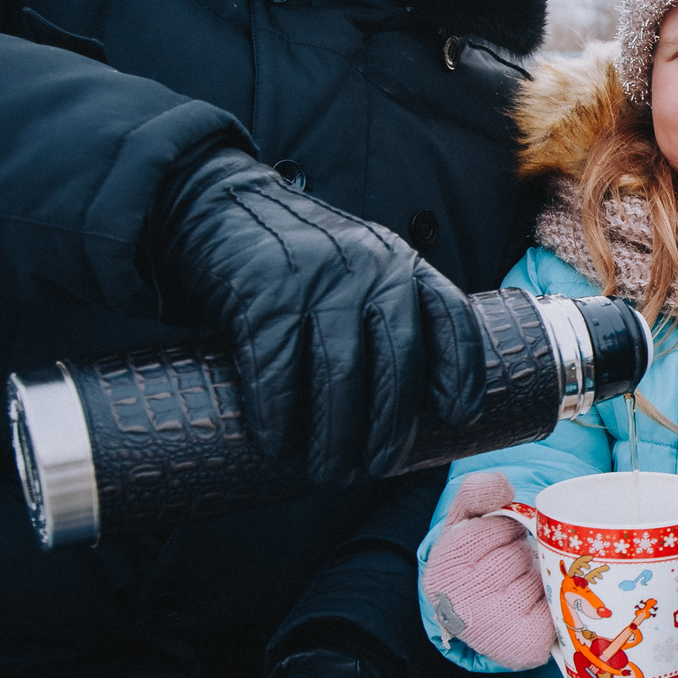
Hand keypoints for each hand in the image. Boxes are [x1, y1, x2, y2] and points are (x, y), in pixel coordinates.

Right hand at [150, 148, 475, 487]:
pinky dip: (279, 418)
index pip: (450, 320)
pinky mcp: (261, 295)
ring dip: (335, 436)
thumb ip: (387, 314)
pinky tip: (278, 445)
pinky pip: (278, 371)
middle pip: (396, 364)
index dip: (461, 373)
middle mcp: (369, 268)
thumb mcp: (358, 269)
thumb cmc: (296, 259)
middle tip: (376, 468)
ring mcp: (316, 280)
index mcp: (402, 263)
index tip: (460, 417)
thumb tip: (411, 406)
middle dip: (390, 427)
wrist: (216, 205)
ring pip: (340, 376)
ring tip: (329, 473)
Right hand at [422, 471, 551, 669]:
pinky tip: (536, 604)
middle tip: (509, 566)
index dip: (505, 529)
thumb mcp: (465, 521)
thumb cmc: (472, 561)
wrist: (471, 616)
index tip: (496, 540)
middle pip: (520, 554)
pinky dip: (556, 599)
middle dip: (523, 552)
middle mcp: (464, 602)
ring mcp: (495, 627)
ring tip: (519, 584)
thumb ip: (477, 493)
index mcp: (447, 566)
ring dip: (540, 575)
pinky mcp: (524, 645)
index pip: (498, 527)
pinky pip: (558, 606)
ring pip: (541, 577)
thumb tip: (501, 483)